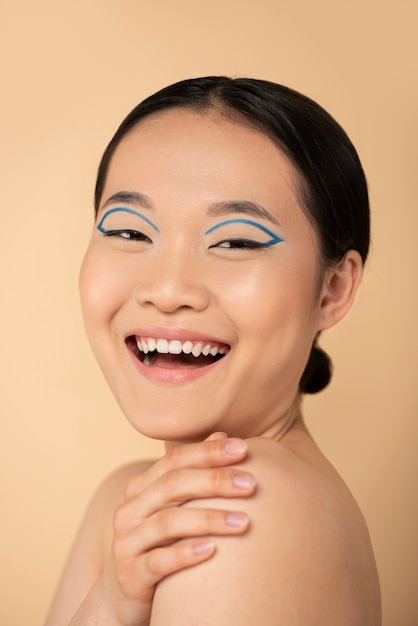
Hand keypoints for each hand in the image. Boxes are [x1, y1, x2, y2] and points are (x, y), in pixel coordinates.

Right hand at [99, 434, 255, 625]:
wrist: (125, 595)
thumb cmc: (160, 543)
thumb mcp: (174, 507)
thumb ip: (194, 472)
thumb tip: (222, 436)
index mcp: (141, 487)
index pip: (175, 460)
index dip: (208, 452)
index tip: (243, 448)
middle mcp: (130, 509)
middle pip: (173, 486)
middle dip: (214, 481)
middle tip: (250, 484)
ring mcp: (127, 542)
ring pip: (168, 522)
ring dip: (209, 519)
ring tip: (244, 522)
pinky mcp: (130, 574)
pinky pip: (158, 562)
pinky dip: (185, 554)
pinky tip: (212, 550)